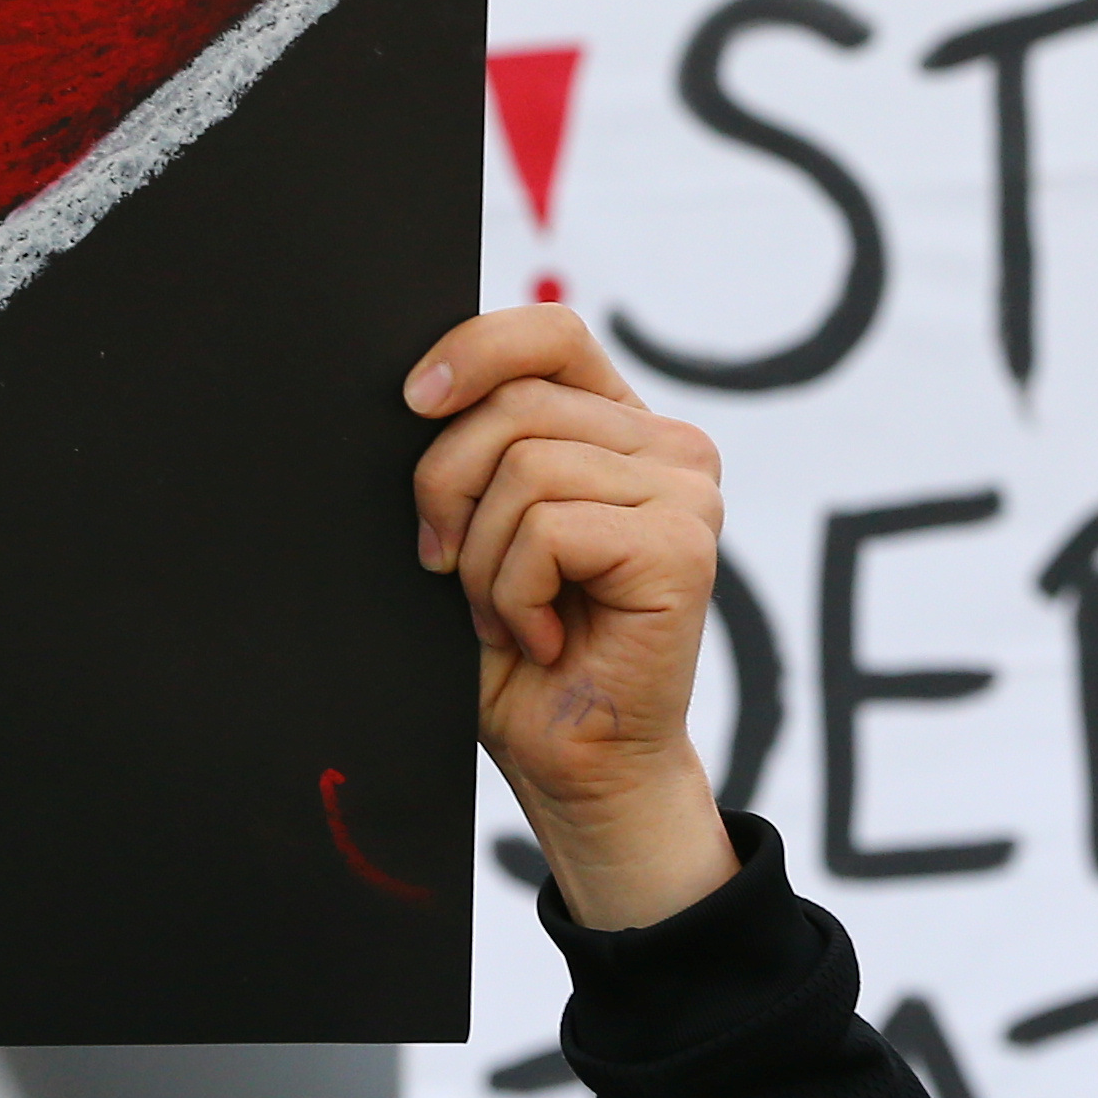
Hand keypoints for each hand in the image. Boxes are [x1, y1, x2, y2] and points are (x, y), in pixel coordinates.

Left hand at [405, 307, 732, 927]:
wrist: (574, 764)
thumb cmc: (520, 653)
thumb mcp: (481, 528)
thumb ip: (480, 448)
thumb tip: (418, 392)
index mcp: (620, 428)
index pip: (549, 333)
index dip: (472, 352)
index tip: (412, 404)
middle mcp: (668, 449)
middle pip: (517, 405)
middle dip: (448, 490)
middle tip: (450, 570)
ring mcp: (686, 495)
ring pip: (526, 467)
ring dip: (485, 563)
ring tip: (508, 617)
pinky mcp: (682, 547)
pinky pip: (551, 529)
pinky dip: (516, 594)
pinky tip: (542, 637)